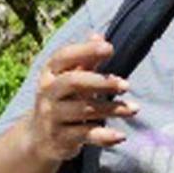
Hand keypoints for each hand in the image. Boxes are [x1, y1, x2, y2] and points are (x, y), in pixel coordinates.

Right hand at [24, 34, 139, 161]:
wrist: (39, 137)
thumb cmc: (62, 99)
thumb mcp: (70, 79)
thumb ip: (85, 60)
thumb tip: (98, 35)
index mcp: (50, 74)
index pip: (63, 57)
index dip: (85, 50)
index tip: (109, 48)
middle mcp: (48, 93)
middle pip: (73, 82)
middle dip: (101, 82)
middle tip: (126, 85)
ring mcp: (53, 116)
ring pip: (85, 110)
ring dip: (112, 109)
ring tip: (134, 109)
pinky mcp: (61, 138)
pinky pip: (85, 135)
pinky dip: (104, 136)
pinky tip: (121, 136)